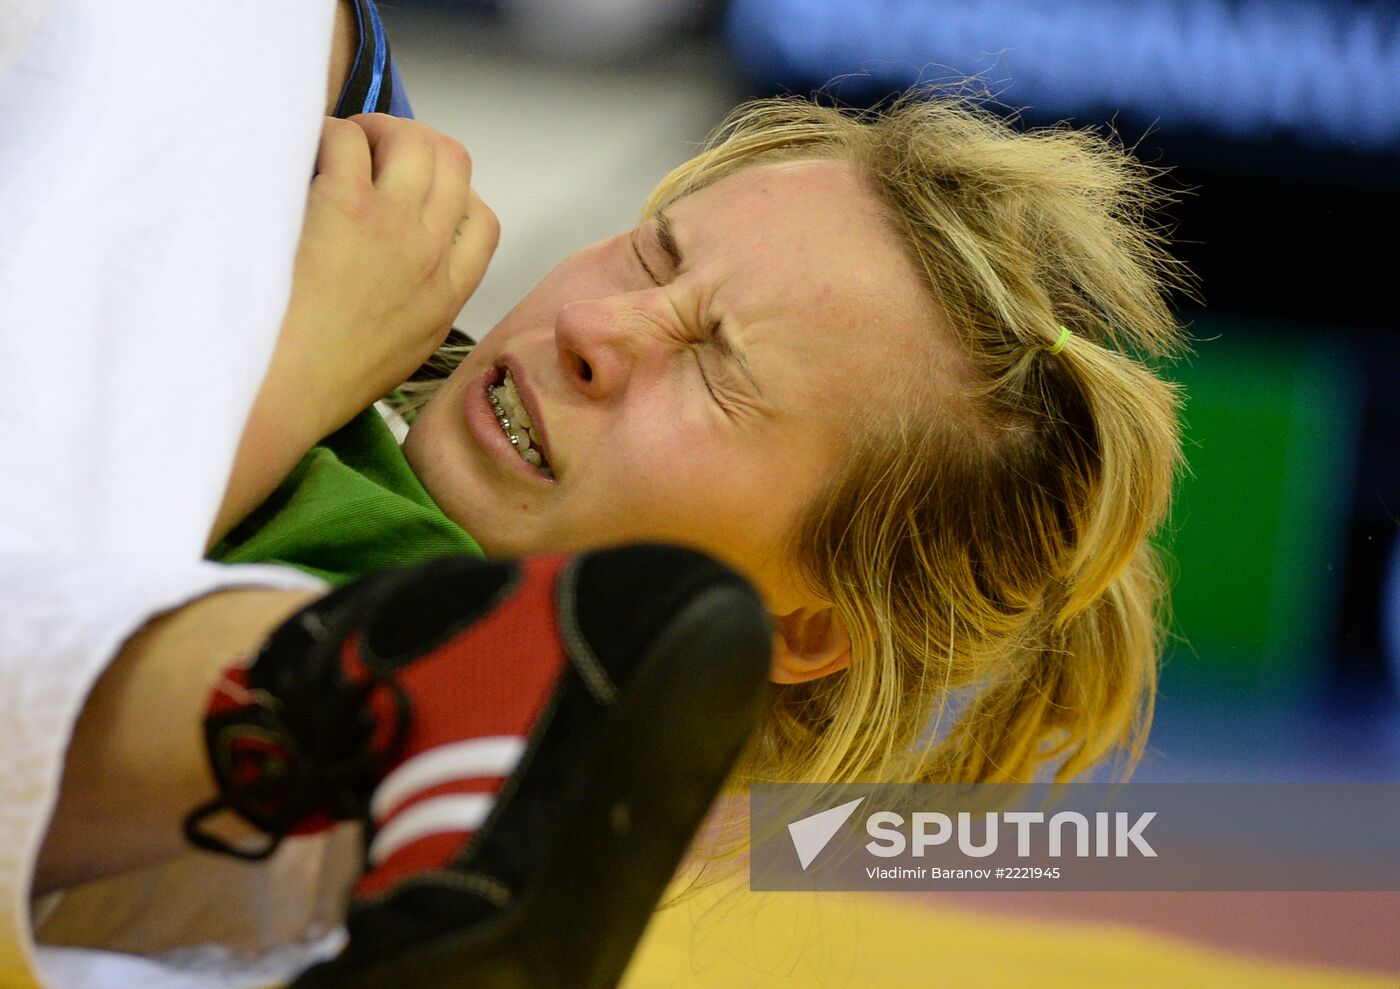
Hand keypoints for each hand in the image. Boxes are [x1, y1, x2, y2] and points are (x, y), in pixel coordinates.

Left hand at [276, 113, 498, 439]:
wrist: (281, 393)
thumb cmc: (324, 383)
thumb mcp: (402, 354)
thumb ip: (421, 307)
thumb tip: (410, 271)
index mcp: (447, 294)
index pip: (484, 221)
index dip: (453, 195)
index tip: (415, 197)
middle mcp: (429, 252)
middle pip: (454, 162)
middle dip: (415, 144)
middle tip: (372, 154)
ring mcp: (392, 225)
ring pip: (413, 139)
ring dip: (375, 131)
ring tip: (339, 147)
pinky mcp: (343, 204)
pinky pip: (347, 139)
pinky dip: (326, 135)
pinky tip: (301, 158)